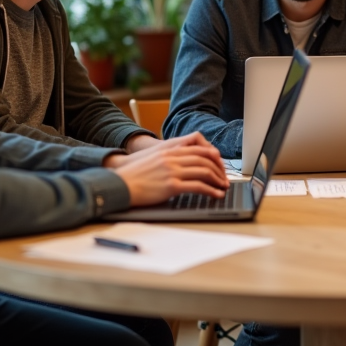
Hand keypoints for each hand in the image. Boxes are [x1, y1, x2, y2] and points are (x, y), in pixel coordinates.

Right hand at [105, 133, 228, 206]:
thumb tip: (183, 168)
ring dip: (218, 181)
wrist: (120, 184)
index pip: (199, 150)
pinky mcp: (171, 185)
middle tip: (225, 179)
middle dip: (219, 170)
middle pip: (205, 160)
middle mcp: (173, 158)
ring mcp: (172, 171)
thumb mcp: (153, 161)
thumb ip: (169, 160)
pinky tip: (216, 195)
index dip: (214, 158)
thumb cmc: (134, 176)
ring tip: (223, 188)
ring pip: (204, 172)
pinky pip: (198, 187)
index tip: (220, 166)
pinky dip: (211, 191)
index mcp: (169, 150)